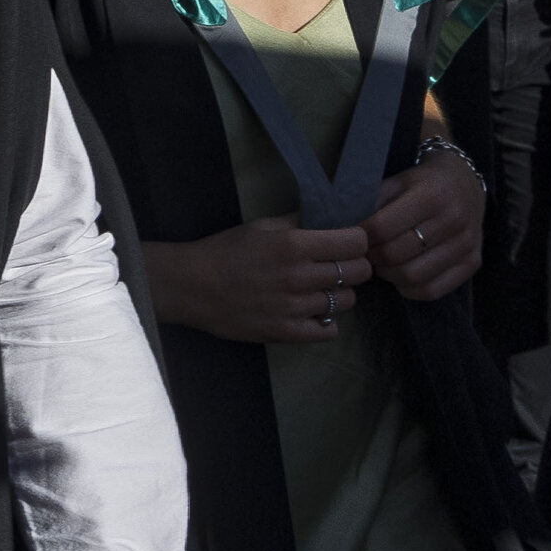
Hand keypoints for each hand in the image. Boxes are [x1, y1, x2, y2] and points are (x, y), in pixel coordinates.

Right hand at [135, 215, 375, 343]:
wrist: (192, 286)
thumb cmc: (226, 251)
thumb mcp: (262, 226)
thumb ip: (298, 222)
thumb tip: (332, 218)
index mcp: (294, 245)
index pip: (355, 242)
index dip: (358, 240)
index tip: (349, 242)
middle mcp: (299, 276)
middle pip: (358, 272)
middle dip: (354, 266)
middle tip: (339, 266)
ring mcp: (294, 308)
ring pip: (346, 301)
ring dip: (339, 293)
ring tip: (321, 289)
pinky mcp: (286, 333)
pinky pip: (329, 331)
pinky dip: (326, 321)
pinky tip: (312, 312)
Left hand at [362, 152, 484, 302]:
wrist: (465, 183)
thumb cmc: (422, 183)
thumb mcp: (396, 182)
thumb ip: (373, 203)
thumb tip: (345, 230)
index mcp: (431, 196)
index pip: (383, 228)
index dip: (361, 237)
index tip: (354, 237)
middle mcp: (453, 221)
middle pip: (396, 255)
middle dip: (372, 257)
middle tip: (365, 253)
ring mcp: (466, 245)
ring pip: (412, 277)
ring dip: (388, 274)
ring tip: (382, 263)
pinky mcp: (473, 263)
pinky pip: (432, 290)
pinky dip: (409, 288)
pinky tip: (401, 274)